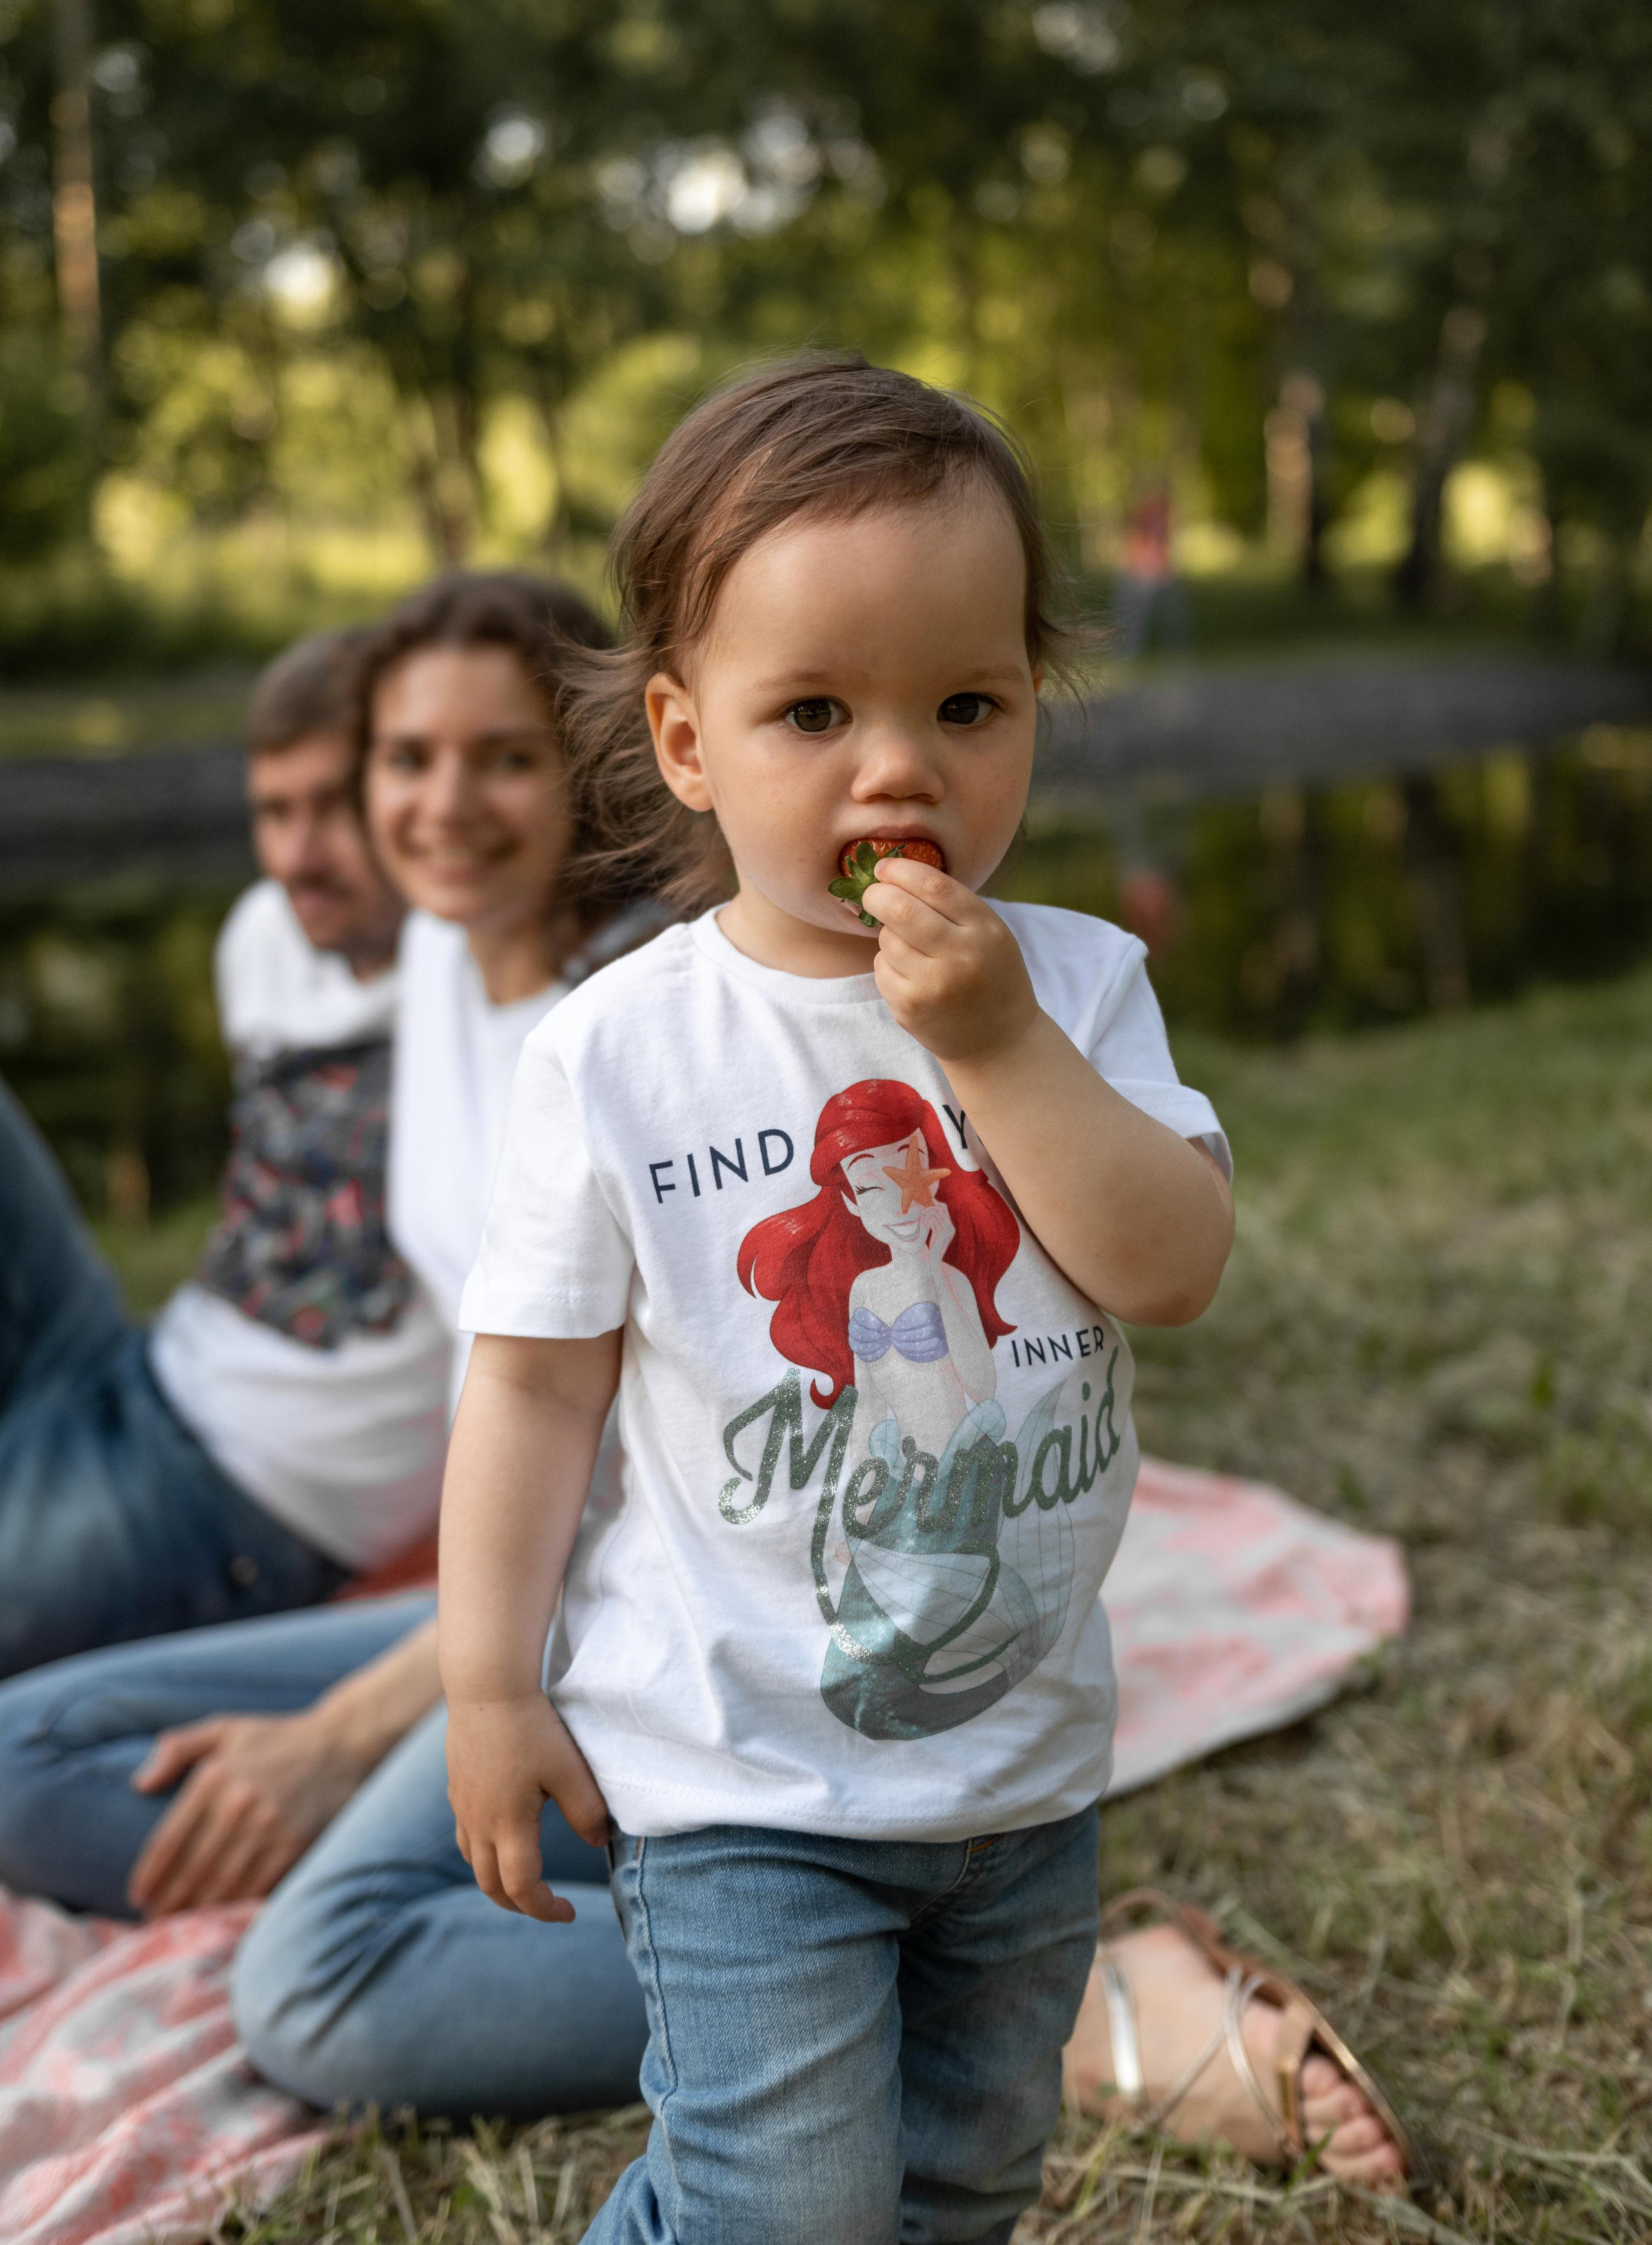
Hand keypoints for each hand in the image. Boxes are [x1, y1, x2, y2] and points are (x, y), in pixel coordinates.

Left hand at [127, 1712, 369, 1916]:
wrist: (345, 1744)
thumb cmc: (279, 1739)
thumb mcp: (225, 1729)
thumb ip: (176, 1747)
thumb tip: (139, 1784)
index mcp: (214, 1778)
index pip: (169, 1840)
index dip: (149, 1875)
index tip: (137, 1897)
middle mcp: (238, 1804)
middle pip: (192, 1870)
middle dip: (168, 1902)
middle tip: (153, 1923)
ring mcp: (269, 1828)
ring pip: (222, 1885)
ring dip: (197, 1912)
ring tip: (180, 1929)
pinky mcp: (296, 1846)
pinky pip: (257, 1887)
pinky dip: (236, 1908)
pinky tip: (222, 1920)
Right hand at [446, 1693, 608, 1924]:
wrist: (486, 1688)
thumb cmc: (531, 1727)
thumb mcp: (570, 1770)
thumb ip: (587, 1812)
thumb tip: (600, 1843)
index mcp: (508, 1825)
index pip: (521, 1889)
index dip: (545, 1910)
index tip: (568, 1912)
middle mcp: (479, 1823)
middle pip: (490, 1887)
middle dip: (520, 1905)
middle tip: (548, 1904)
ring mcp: (463, 1807)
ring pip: (474, 1863)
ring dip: (498, 1881)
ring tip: (526, 1878)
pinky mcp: (457, 1788)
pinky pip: (466, 1836)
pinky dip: (483, 1853)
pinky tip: (502, 1836)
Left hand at [859, 856, 1038, 1064]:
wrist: (998, 1042)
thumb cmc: (990, 976)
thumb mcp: (990, 934)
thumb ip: (953, 906)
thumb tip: (895, 874)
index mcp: (985, 929)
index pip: (935, 886)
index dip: (901, 870)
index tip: (885, 867)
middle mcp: (961, 956)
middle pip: (902, 910)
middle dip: (877, 895)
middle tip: (872, 894)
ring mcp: (934, 985)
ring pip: (887, 939)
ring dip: (888, 936)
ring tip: (911, 949)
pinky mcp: (910, 1007)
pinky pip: (881, 968)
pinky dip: (887, 965)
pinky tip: (910, 976)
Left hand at [918, 1189, 956, 1264]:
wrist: (936, 1260)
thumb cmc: (934, 1247)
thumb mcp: (936, 1234)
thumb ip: (936, 1225)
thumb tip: (930, 1214)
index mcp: (950, 1226)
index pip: (944, 1208)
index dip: (935, 1203)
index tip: (926, 1202)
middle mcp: (951, 1228)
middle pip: (940, 1209)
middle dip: (930, 1207)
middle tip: (921, 1209)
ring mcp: (948, 1231)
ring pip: (936, 1214)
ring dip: (927, 1213)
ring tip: (920, 1215)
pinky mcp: (943, 1235)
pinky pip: (934, 1222)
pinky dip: (927, 1221)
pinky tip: (922, 1223)